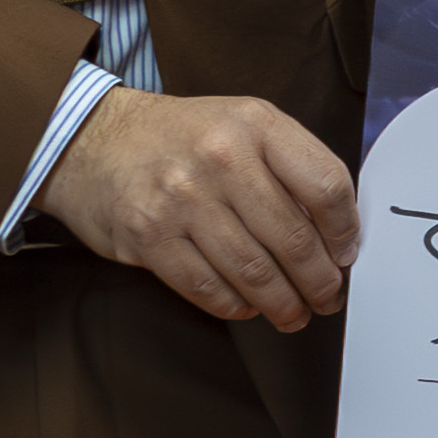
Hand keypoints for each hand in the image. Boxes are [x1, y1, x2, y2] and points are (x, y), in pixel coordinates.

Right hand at [35, 86, 358, 328]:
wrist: (91, 140)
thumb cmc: (180, 139)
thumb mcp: (241, 125)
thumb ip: (288, 166)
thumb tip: (336, 233)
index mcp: (255, 123)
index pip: (326, 185)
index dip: (345, 231)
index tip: (346, 254)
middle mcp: (220, 157)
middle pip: (294, 238)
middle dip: (319, 281)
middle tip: (327, 298)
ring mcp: (182, 198)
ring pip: (254, 271)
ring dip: (283, 304)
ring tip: (294, 313)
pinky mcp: (149, 236)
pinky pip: (209, 288)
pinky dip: (235, 306)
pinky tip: (247, 306)